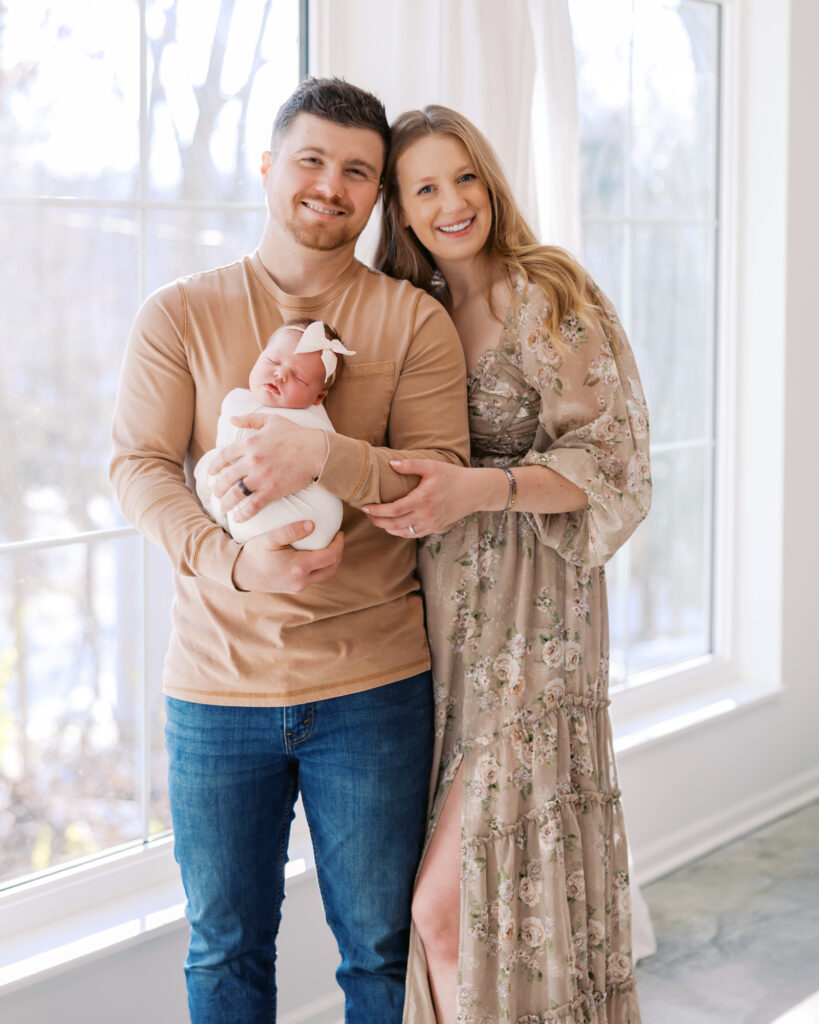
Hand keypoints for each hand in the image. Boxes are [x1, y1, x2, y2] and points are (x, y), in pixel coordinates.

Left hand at [209, 414, 326, 521]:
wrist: (317, 451)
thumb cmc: (296, 434)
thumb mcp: (272, 420)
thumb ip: (250, 419)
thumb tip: (232, 418)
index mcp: (250, 444)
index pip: (223, 456)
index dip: (214, 466)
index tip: (211, 473)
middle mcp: (252, 461)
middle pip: (226, 477)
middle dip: (218, 488)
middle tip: (216, 493)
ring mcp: (261, 477)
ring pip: (236, 493)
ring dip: (226, 502)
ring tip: (224, 506)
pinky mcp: (272, 490)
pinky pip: (253, 505)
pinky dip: (244, 514)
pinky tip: (238, 518)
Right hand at [232, 521, 343, 592]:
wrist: (239, 574)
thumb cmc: (253, 554)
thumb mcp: (269, 538)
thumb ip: (290, 531)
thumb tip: (313, 524)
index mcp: (299, 567)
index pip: (331, 556)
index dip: (339, 543)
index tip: (338, 532)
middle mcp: (302, 580)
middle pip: (332, 567)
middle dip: (339, 552)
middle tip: (337, 538)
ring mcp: (298, 586)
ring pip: (325, 574)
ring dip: (331, 560)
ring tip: (329, 544)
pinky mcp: (294, 588)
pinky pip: (315, 577)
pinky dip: (321, 566)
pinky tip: (315, 553)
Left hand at [362, 460, 475, 537]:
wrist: (474, 491)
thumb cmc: (452, 476)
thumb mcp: (432, 466)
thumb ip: (410, 465)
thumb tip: (390, 464)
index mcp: (422, 499)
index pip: (393, 510)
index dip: (376, 511)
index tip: (365, 507)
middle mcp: (425, 515)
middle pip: (394, 524)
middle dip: (377, 521)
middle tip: (367, 515)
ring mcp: (431, 524)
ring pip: (403, 532)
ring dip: (387, 528)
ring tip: (378, 520)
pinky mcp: (435, 528)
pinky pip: (413, 534)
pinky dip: (400, 532)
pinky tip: (394, 526)